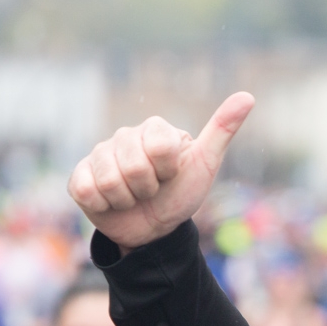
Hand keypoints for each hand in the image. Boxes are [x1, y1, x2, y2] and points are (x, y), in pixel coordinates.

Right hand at [68, 92, 255, 250]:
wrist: (155, 229)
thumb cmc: (181, 194)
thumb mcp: (206, 164)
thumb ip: (222, 130)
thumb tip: (247, 96)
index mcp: (154, 129)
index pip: (158, 146)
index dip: (167, 169)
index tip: (171, 174)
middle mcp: (123, 136)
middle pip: (133, 165)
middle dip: (148, 188)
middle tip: (153, 190)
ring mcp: (98, 155)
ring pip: (109, 180)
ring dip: (127, 200)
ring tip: (134, 197)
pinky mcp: (79, 178)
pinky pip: (86, 190)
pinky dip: (104, 205)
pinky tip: (111, 202)